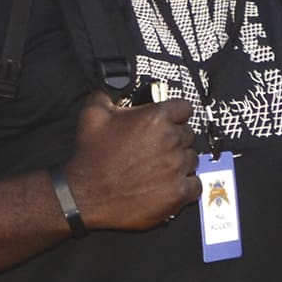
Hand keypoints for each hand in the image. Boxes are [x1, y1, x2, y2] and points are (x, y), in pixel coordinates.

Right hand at [64, 90, 200, 231]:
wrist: (86, 195)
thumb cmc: (90, 157)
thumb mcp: (93, 113)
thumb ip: (109, 93)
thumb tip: (114, 87)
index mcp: (156, 118)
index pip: (185, 108)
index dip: (176, 115)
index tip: (172, 121)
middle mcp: (171, 141)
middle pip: (189, 135)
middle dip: (176, 140)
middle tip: (158, 149)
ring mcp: (176, 168)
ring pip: (192, 160)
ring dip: (181, 163)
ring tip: (161, 168)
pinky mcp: (177, 193)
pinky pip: (195, 186)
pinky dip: (186, 186)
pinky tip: (171, 185)